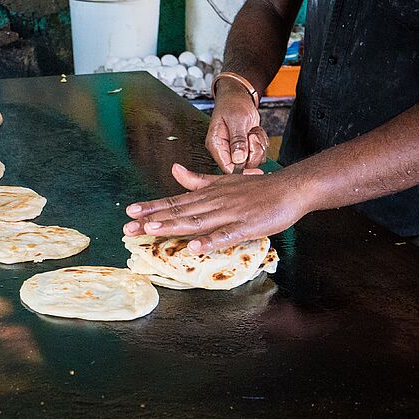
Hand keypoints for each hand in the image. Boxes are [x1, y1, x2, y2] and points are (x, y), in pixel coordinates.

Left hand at [124, 163, 311, 252]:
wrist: (290, 188)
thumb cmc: (257, 188)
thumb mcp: (223, 181)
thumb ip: (197, 180)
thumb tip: (174, 170)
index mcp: (208, 194)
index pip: (175, 201)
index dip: (152, 207)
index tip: (130, 213)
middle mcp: (214, 202)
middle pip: (179, 212)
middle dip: (153, 220)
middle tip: (128, 228)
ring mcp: (229, 214)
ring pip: (197, 221)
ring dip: (174, 226)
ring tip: (152, 230)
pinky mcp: (246, 226)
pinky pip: (225, 235)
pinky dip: (209, 241)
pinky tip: (194, 248)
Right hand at [207, 80, 269, 173]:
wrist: (239, 97)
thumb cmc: (233, 104)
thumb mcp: (236, 120)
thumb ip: (237, 140)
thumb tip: (238, 159)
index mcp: (216, 145)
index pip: (227, 167)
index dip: (241, 167)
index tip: (251, 155)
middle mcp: (225, 151)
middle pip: (243, 166)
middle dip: (253, 151)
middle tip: (251, 135)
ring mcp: (236, 151)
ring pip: (253, 160)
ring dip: (259, 146)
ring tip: (252, 131)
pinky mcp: (246, 149)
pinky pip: (260, 154)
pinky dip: (262, 143)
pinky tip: (255, 132)